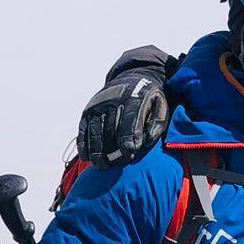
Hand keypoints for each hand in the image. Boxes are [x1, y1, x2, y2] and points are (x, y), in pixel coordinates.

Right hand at [77, 46, 177, 168]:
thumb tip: (146, 142)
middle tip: (116, 165)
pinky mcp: (88, 111)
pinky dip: (84, 144)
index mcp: (133, 98)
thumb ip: (157, 123)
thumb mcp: (160, 105)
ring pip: (95, 130)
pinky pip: (83, 129)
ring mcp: (98, 105)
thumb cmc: (149, 99)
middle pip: (110, 128)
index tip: (130, 154)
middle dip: (112, 149)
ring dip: (96, 150)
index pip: (129, 120)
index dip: (128, 139)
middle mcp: (113, 100)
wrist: (133, 77)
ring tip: (101, 166)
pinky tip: (87, 157)